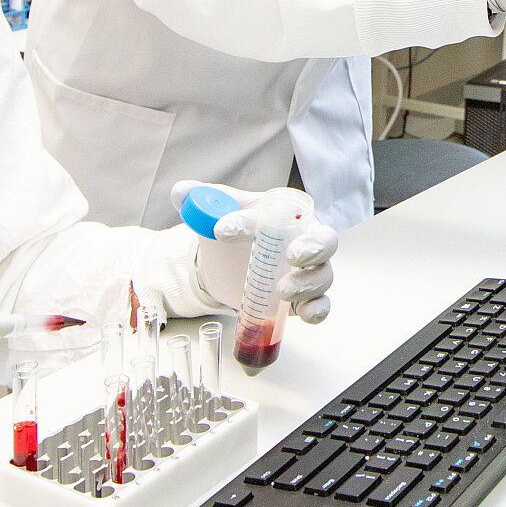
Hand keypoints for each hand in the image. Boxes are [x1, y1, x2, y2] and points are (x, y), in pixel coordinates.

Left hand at [171, 182, 339, 324]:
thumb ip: (199, 198)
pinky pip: (320, 305)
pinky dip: (317, 310)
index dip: (250, 222)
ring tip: (282, 290)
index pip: (278, 212)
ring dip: (307, 284)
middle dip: (314, 248)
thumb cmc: (233, 226)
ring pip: (322, 276)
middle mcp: (304, 240)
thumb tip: (180, 192)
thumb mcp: (216, 209)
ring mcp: (306, 271)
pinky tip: (306, 314)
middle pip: (325, 240)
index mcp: (287, 212)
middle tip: (293, 255)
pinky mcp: (302, 298)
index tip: (222, 230)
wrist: (227, 260)